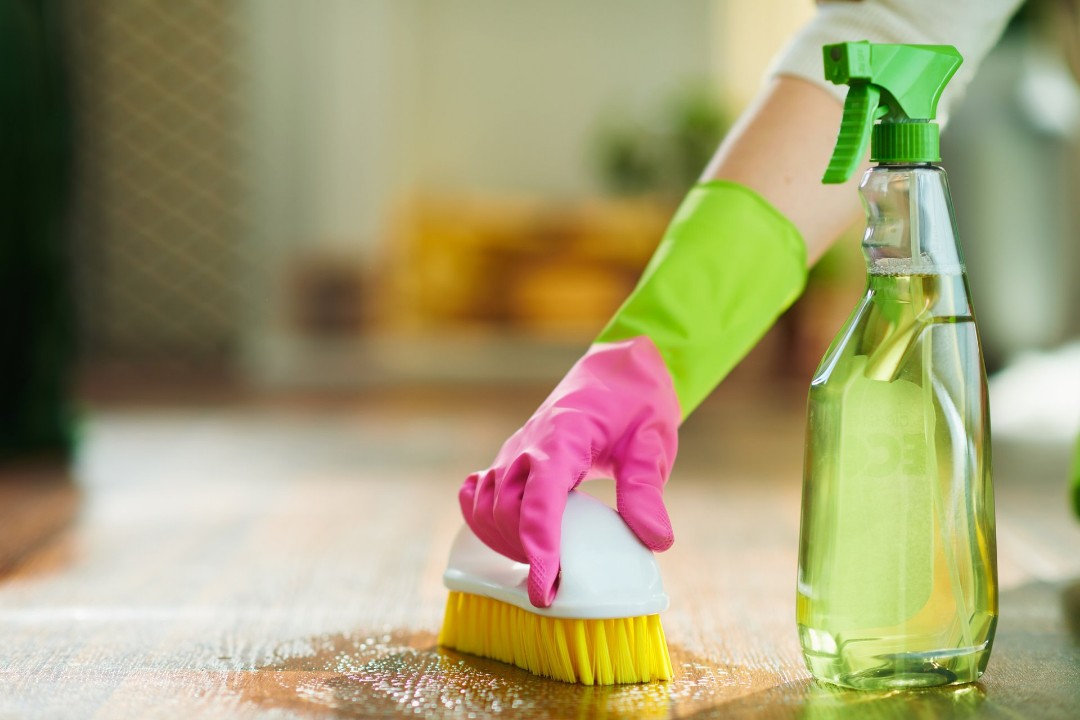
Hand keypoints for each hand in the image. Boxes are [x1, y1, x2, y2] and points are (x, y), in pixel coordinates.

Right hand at [459, 336, 679, 607]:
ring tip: (540, 562)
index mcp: (563, 439)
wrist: (617, 370)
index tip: (545, 591)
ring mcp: (514, 450)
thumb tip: (656, 540)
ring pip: (489, 506)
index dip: (539, 550)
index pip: (540, 502)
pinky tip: (509, 537)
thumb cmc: (636, 402)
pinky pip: (478, 493)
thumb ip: (646, 490)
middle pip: (507, 511)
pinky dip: (485, 519)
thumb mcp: (653, 442)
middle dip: (526, 551)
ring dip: (506, 540)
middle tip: (559, 581)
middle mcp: (528, 445)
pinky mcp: (511, 457)